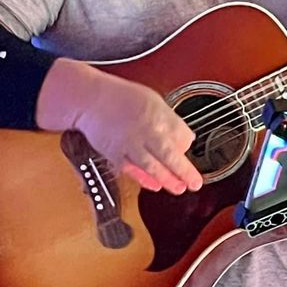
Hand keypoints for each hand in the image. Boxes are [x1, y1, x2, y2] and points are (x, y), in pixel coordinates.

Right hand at [38, 61, 202, 194]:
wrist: (91, 99)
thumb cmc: (122, 98)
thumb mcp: (153, 100)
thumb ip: (169, 120)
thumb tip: (185, 138)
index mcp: (158, 114)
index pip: (181, 135)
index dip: (186, 144)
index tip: (187, 148)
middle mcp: (145, 129)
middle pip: (169, 154)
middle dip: (184, 171)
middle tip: (195, 183)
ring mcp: (129, 143)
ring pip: (151, 165)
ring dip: (167, 179)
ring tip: (179, 188)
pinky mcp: (115, 153)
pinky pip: (132, 169)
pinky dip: (143, 179)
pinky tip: (155, 185)